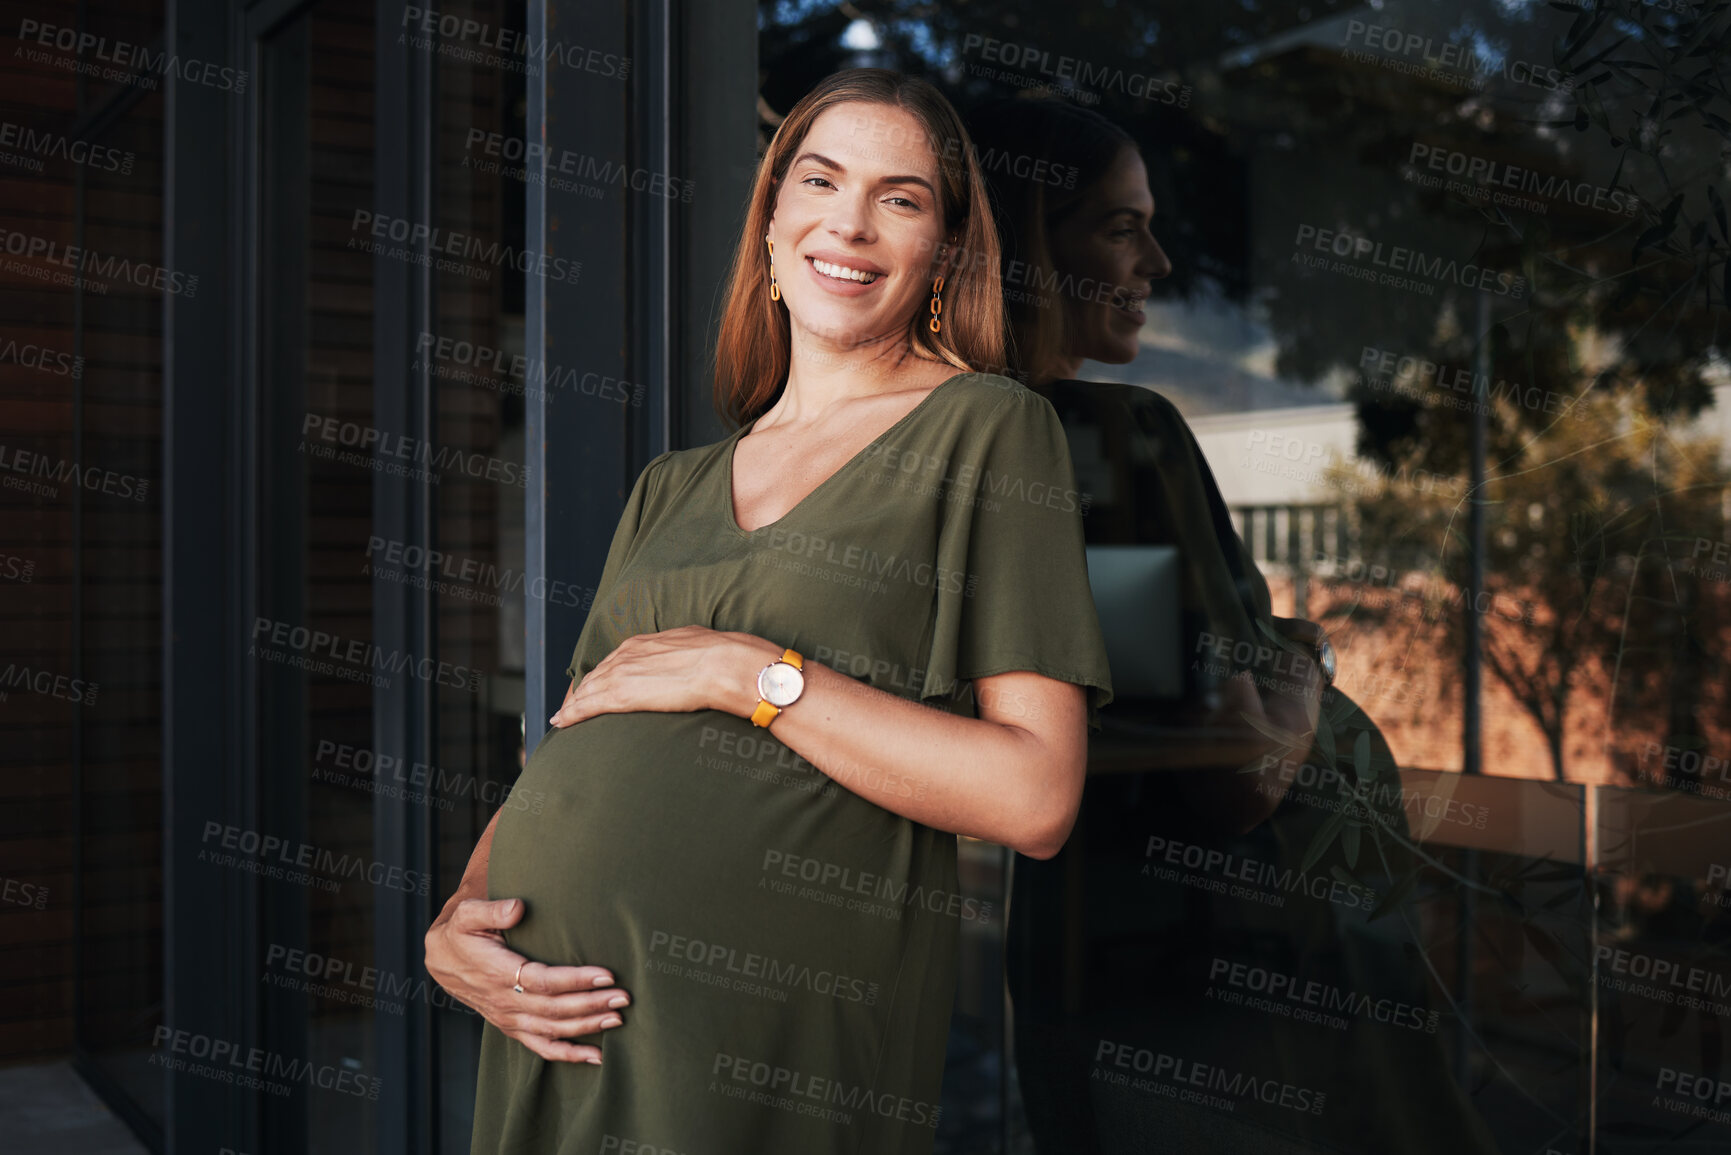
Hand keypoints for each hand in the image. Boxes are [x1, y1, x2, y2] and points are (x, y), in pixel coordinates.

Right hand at [423, 897, 629, 1062]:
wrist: (442, 959)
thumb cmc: (461, 932)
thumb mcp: (467, 914)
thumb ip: (491, 910)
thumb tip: (518, 908)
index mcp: (498, 974)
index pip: (543, 982)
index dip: (576, 980)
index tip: (606, 975)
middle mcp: (505, 1002)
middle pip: (554, 1009)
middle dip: (591, 1004)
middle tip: (624, 997)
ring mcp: (509, 1018)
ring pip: (552, 1030)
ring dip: (587, 1027)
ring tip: (618, 1019)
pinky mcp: (512, 1027)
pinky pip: (541, 1047)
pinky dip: (568, 1054)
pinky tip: (596, 1056)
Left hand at [549, 627, 776, 728]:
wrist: (724, 664)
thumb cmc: (723, 655)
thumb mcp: (697, 644)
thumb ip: (685, 653)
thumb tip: (692, 658)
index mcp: (645, 643)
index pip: (613, 661)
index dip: (602, 676)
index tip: (596, 686)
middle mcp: (627, 654)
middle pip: (595, 674)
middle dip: (582, 690)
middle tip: (571, 705)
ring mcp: (622, 673)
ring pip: (587, 690)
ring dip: (573, 704)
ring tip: (563, 717)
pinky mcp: (620, 694)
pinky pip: (587, 705)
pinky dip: (571, 713)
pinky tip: (562, 722)